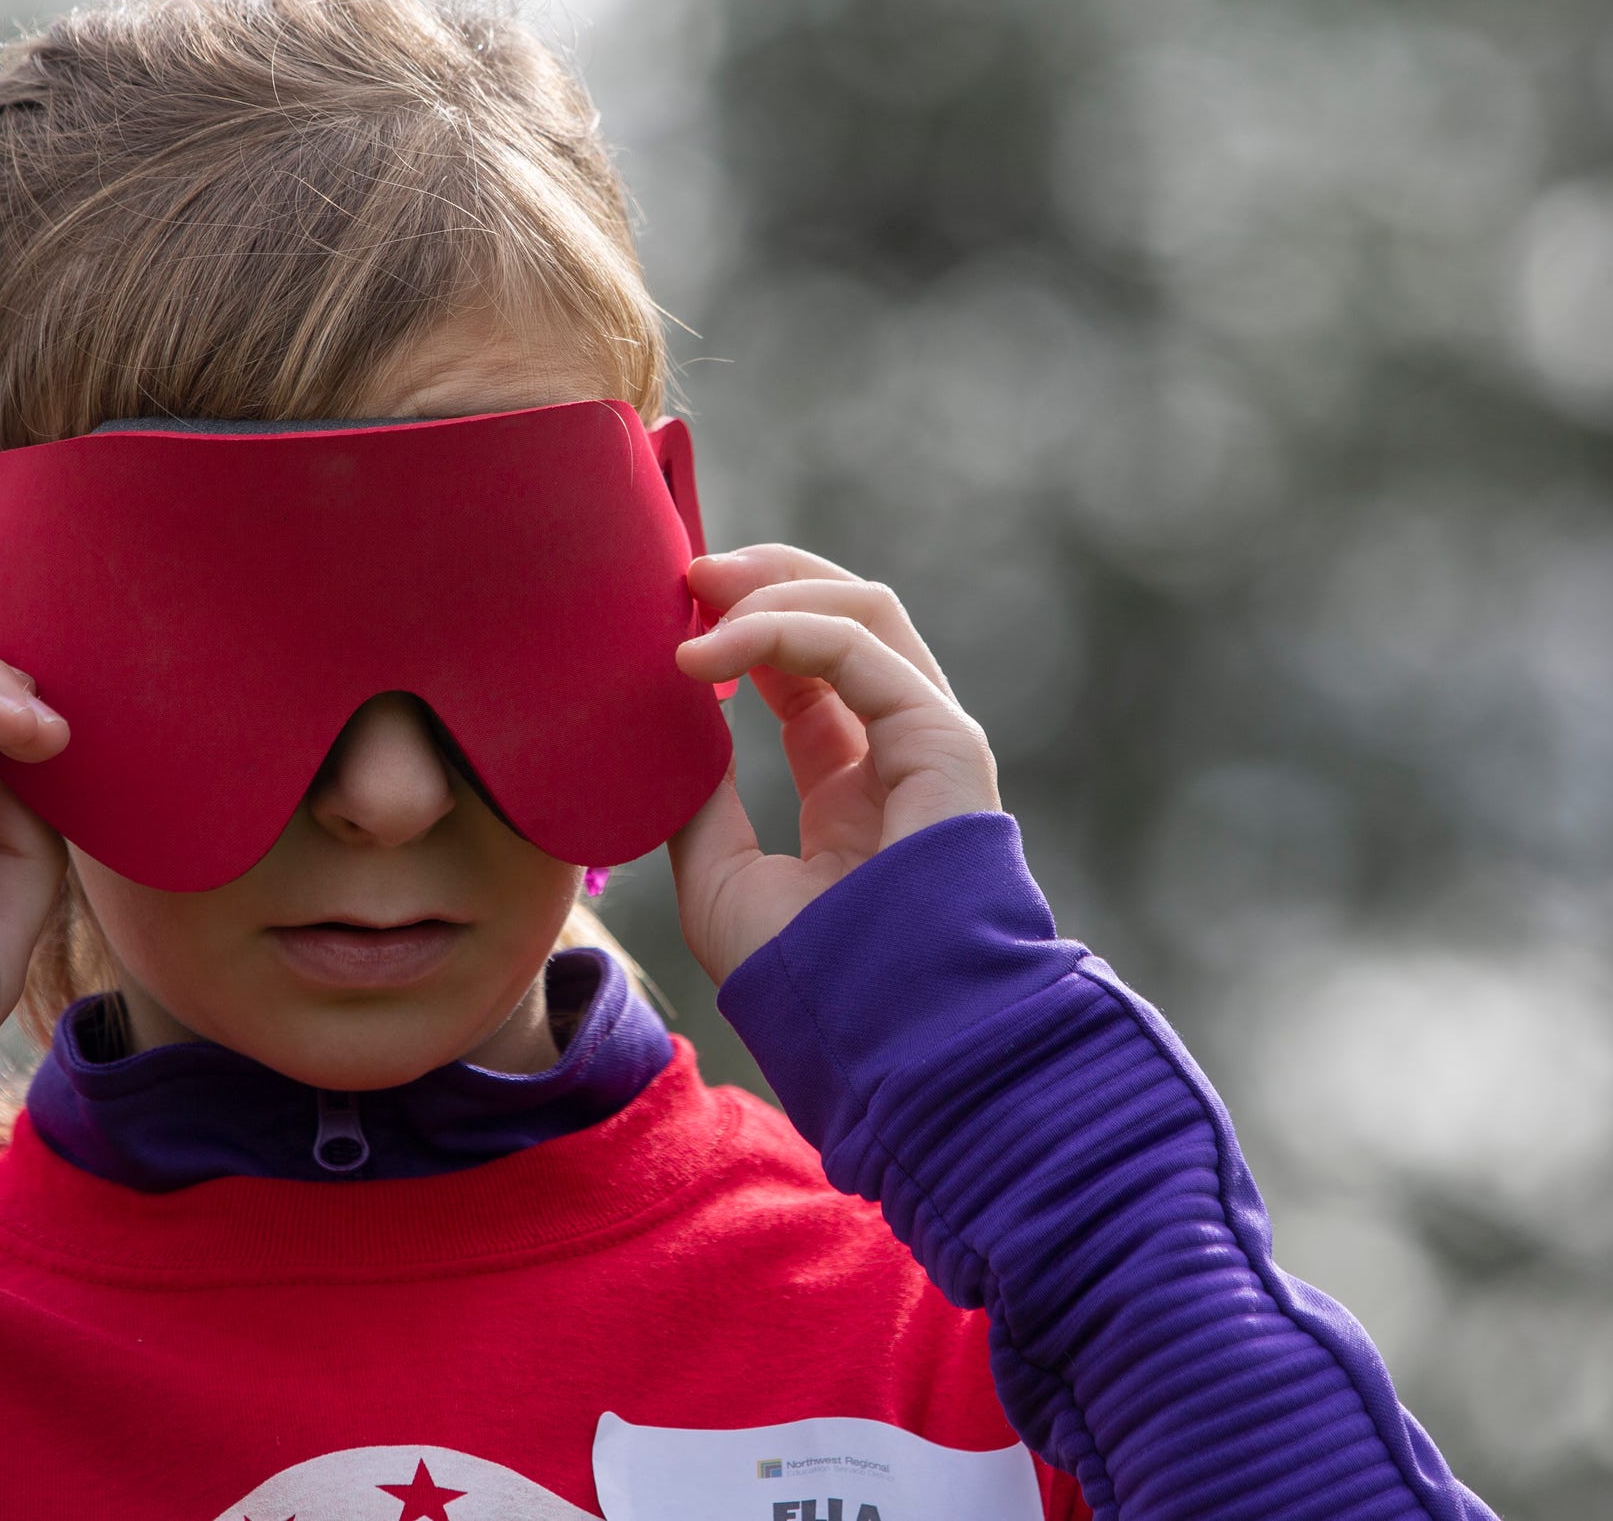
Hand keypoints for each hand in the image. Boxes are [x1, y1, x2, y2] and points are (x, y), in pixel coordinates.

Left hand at [667, 545, 1000, 985]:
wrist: (876, 1040)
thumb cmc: (805, 982)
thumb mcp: (720, 884)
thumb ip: (702, 803)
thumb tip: (670, 729)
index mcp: (854, 787)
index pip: (806, 670)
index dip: (740, 627)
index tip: (670, 616)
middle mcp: (896, 752)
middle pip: (843, 619)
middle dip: (763, 578)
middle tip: (686, 572)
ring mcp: (926, 739)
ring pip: (863, 610)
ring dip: (773, 584)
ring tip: (697, 594)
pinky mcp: (942, 739)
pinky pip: (859, 646)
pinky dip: (781, 629)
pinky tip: (714, 654)